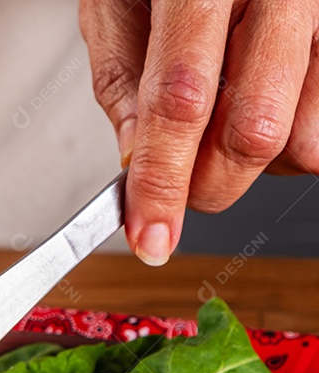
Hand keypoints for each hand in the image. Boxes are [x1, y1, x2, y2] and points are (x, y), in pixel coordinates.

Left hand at [80, 0, 318, 264]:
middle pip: (256, 133)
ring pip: (308, 140)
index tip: (149, 239)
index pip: (182, 102)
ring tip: (224, 121)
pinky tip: (262, 102)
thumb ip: (124, 80)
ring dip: (256, 163)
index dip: (162, 184)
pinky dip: (293, 136)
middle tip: (176, 188)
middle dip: (206, 186)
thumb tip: (135, 162)